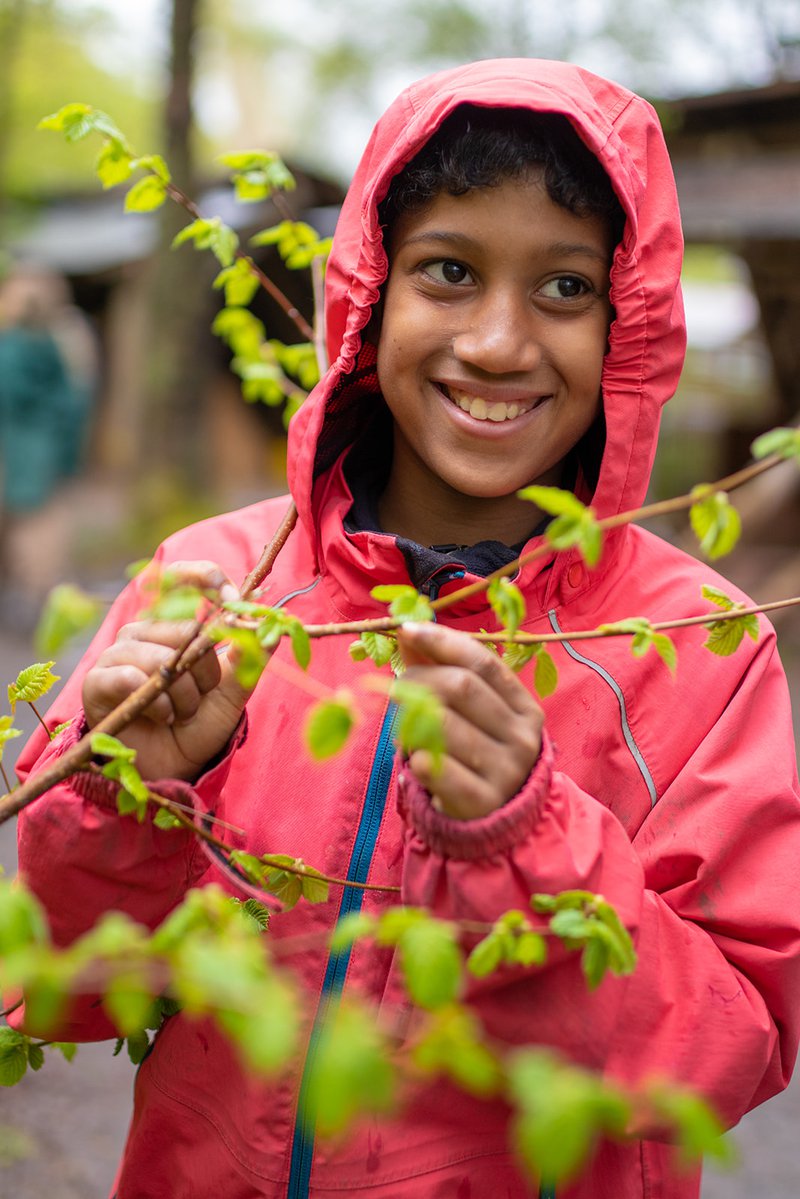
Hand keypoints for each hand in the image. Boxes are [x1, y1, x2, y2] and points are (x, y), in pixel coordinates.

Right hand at [83, 562, 258, 781]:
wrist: (174, 767)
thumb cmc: (201, 724)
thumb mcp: (235, 690)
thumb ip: (251, 656)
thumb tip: (273, 624)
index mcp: (176, 625)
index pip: (182, 577)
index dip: (207, 578)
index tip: (233, 600)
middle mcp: (145, 631)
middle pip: (185, 628)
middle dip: (205, 672)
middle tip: (201, 698)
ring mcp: (118, 653)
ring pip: (160, 657)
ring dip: (183, 696)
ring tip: (180, 715)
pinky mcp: (98, 680)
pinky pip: (130, 677)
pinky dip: (157, 704)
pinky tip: (160, 718)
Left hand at [397, 622, 543, 819]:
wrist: (500, 822)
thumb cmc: (480, 757)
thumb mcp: (474, 716)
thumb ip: (444, 672)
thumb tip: (408, 633)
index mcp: (524, 707)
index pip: (482, 662)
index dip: (442, 641)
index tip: (405, 629)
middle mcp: (522, 737)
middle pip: (460, 688)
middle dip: (417, 680)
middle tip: (394, 688)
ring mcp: (506, 771)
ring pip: (443, 725)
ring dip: (411, 722)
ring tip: (406, 732)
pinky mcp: (483, 803)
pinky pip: (439, 770)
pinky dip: (417, 760)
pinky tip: (415, 761)